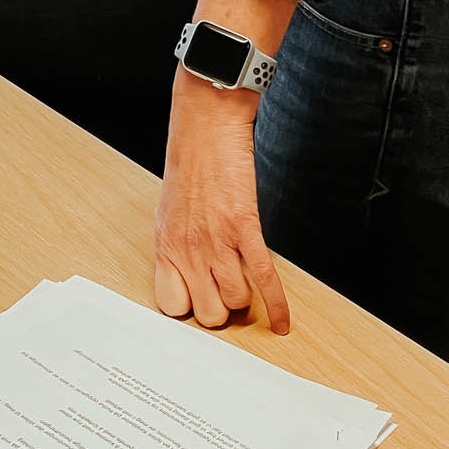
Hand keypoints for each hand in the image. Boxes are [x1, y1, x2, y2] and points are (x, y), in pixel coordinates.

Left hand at [153, 67, 291, 335]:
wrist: (206, 126)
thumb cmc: (188, 165)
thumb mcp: (169, 212)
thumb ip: (177, 247)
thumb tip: (187, 277)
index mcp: (166, 246)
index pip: (173, 307)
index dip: (190, 308)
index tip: (199, 301)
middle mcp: (188, 249)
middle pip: (209, 313)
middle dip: (221, 307)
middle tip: (226, 290)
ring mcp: (217, 240)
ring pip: (237, 301)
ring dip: (245, 296)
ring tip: (244, 277)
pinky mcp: (245, 227)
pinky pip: (264, 278)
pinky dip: (276, 304)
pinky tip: (282, 321)